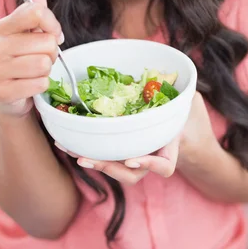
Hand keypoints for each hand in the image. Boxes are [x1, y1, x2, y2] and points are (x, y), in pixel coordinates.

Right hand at [0, 0, 63, 117]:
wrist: (10, 94)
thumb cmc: (23, 58)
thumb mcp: (30, 33)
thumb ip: (36, 12)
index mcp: (3, 27)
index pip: (35, 12)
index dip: (53, 23)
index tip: (55, 34)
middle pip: (46, 42)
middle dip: (52, 52)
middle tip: (43, 57)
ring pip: (43, 64)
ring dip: (47, 69)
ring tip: (36, 71)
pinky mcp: (2, 92)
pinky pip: (40, 84)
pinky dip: (42, 85)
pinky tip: (31, 84)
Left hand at [55, 91, 215, 184]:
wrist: (168, 119)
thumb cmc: (175, 106)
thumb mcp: (182, 99)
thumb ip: (180, 92)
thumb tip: (170, 74)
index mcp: (167, 146)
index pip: (165, 166)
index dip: (149, 165)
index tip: (132, 159)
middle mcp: (148, 157)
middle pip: (131, 174)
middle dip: (108, 168)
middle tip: (89, 159)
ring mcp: (131, 156)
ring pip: (112, 168)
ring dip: (91, 161)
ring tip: (72, 151)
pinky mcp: (116, 151)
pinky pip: (101, 156)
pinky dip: (83, 150)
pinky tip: (65, 141)